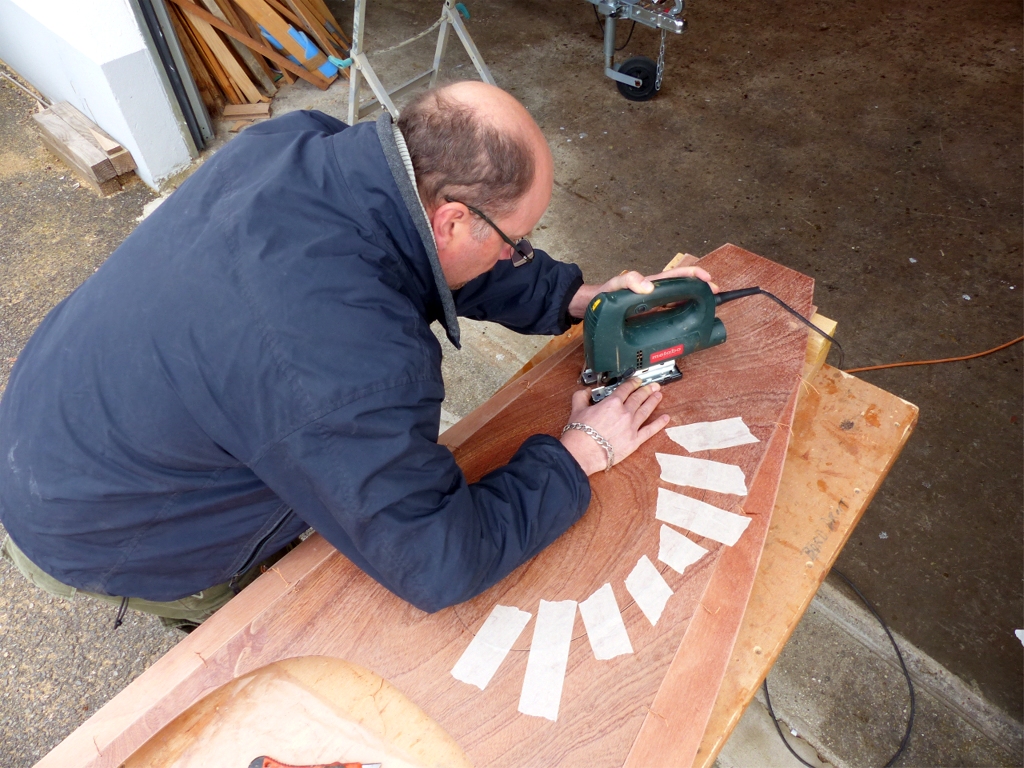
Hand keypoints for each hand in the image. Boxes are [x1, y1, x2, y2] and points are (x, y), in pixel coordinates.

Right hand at [559, 378, 669, 474]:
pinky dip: (659, 424)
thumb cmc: (580, 433)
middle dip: (646, 390)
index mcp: (612, 403)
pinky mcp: (634, 441)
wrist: (584, 451)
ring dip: (653, 402)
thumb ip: (581, 397)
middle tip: (653, 385)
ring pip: (646, 411)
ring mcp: (631, 426)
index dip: (632, 382)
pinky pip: (650, 430)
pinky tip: (665, 418)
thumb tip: (585, 392)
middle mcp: (624, 412)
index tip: (637, 380)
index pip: (625, 389)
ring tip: (659, 395)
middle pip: (638, 398)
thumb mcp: (577, 409)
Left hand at [568, 266, 717, 318]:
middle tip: (714, 295)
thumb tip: (649, 286)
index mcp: (652, 284)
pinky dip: (681, 318)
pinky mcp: (651, 318)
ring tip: (706, 311)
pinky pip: (670, 316)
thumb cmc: (605, 294)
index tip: (708, 280)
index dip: (694, 275)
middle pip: (684, 289)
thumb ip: (630, 281)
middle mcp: (656, 294)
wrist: (594, 308)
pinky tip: (686, 326)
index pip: (678, 276)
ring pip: (679, 303)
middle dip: (700, 290)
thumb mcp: (616, 285)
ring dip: (693, 305)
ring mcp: (654, 306)